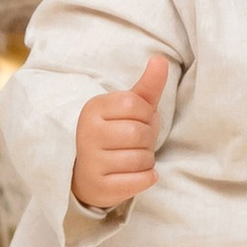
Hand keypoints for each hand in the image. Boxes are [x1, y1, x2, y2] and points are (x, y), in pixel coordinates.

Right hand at [71, 55, 169, 211]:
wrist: (88, 173)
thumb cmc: (115, 134)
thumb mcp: (130, 108)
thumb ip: (147, 86)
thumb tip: (160, 59)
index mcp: (93, 108)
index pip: (136, 104)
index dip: (146, 115)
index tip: (135, 120)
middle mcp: (87, 134)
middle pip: (140, 134)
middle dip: (147, 140)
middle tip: (135, 144)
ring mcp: (90, 162)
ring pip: (141, 159)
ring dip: (146, 161)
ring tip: (132, 159)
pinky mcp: (99, 187)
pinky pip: (140, 181)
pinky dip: (146, 178)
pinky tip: (136, 175)